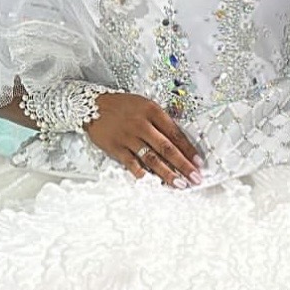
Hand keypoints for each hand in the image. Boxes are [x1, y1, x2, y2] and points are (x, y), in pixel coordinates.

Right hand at [85, 92, 203, 186]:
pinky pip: (132, 163)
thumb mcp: (145, 106)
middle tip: (195, 178)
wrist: (90, 105)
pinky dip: (143, 174)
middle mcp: (141, 124)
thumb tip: (179, 144)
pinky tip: (153, 182)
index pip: (176, 133)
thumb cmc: (122, 106)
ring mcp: (128, 137)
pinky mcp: (115, 147)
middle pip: (167, 148)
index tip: (199, 163)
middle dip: (183, 165)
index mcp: (152, 111)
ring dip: (167, 173)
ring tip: (179, 184)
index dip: (189, 150)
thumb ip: (161, 122)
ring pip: (152, 158)